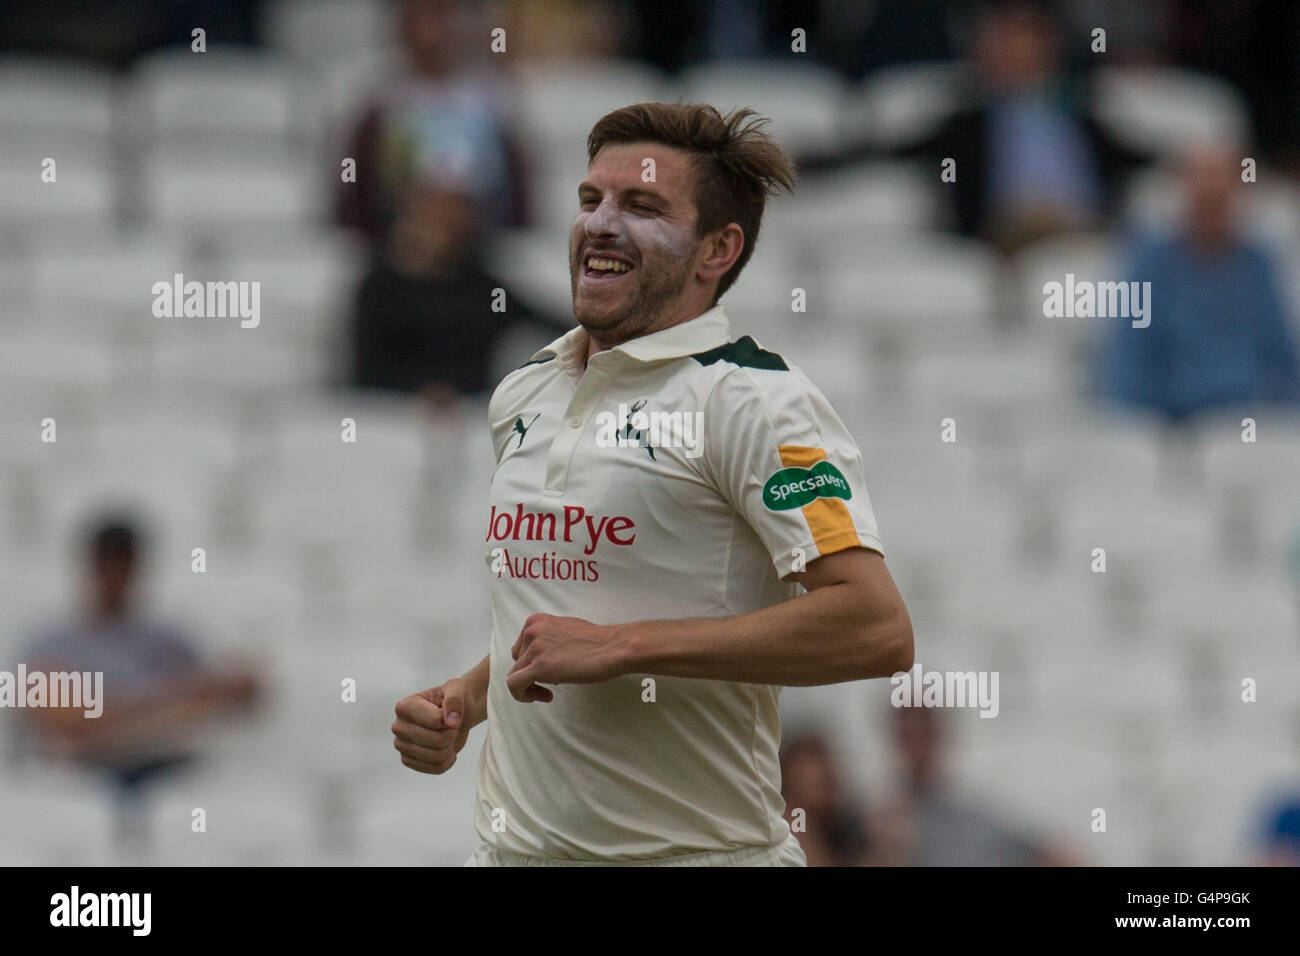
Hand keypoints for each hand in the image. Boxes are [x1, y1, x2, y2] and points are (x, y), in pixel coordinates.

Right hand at [392, 679, 470, 773]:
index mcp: (405, 706)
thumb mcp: (457, 689)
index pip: (435, 721)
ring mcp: (402, 745)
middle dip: (451, 734)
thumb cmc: (452, 699)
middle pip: (436, 741)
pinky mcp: (409, 760)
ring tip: (448, 736)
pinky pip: (435, 768)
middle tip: (451, 727)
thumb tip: (451, 721)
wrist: (454, 714)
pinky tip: (447, 749)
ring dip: (450, 747)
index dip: (450, 720)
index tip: (451, 714)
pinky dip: (447, 760)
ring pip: (436, 756)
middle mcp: (398, 726)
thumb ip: (454, 700)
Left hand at [505, 613, 624, 702]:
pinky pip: (514, 685)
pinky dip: (523, 695)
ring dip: (529, 687)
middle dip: (531, 674)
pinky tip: (544, 697)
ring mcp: (534, 649)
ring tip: (547, 692)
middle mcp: (531, 631)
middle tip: (550, 683)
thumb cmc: (597, 641)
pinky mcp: (539, 667)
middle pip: (517, 662)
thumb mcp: (565, 629)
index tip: (546, 671)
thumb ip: (549, 638)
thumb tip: (543, 655)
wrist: (612, 648)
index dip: (531, 662)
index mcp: (536, 621)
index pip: (521, 647)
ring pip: (514, 675)